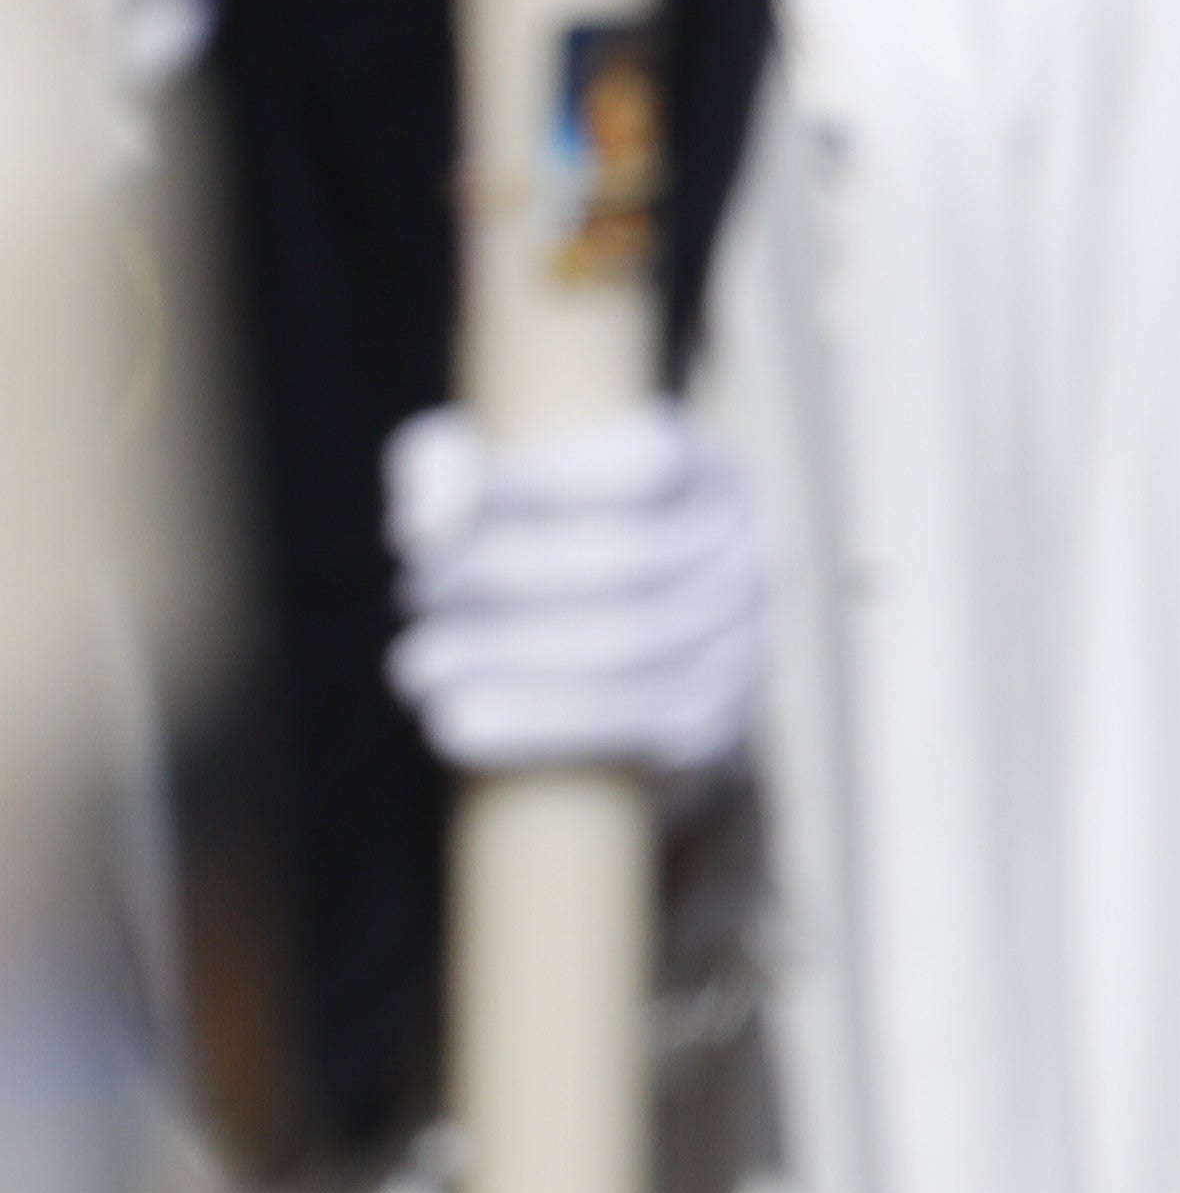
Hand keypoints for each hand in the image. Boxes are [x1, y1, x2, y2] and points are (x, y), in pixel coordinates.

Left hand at [387, 405, 766, 777]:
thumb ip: (453, 472)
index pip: (647, 464)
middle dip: (505, 575)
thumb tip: (427, 522)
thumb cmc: (552, 552)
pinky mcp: (716, 723)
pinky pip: (632, 728)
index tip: (454, 511)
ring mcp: (745, 642)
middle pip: (628, 559)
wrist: (626, 669)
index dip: (546, 483)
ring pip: (628, 649)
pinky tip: (453, 721)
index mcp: (711, 476)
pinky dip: (535, 727)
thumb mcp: (504, 489)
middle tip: (418, 592)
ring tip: (416, 664)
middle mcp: (749, 552)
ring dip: (506, 657)